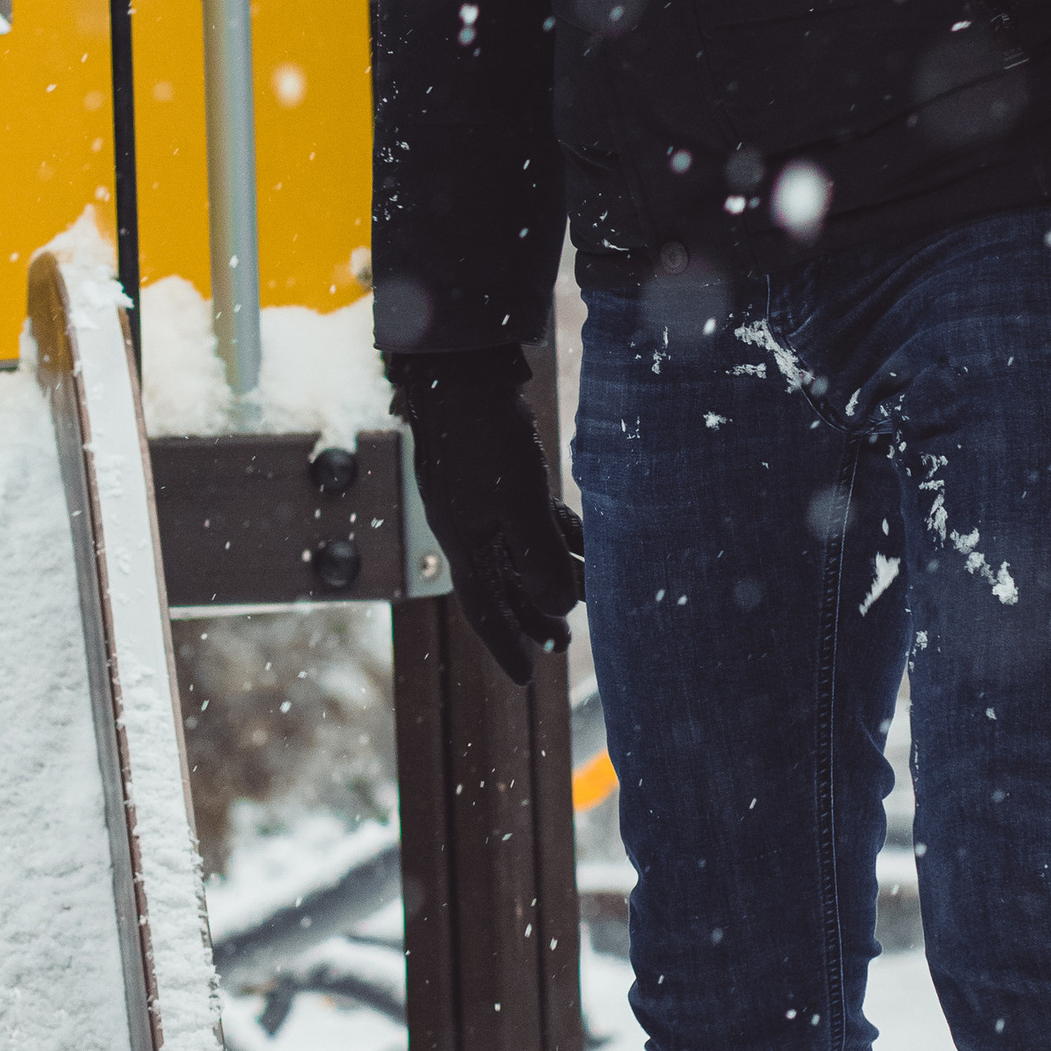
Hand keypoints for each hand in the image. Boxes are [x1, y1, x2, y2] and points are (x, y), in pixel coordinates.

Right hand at [389, 344, 584, 685]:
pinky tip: (587, 540)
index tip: (528, 679)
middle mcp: (471, 527)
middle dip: (532, 616)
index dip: (507, 645)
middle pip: (502, 586)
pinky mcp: (502, 473)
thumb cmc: (483, 436)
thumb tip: (558, 607)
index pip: (484, 608)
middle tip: (564, 644)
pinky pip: (533, 519)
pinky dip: (560, 535)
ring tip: (589, 594)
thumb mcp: (517, 502)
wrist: (461, 371)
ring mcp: (485, 500)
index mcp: (465, 542)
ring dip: (553, 575)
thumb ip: (538, 557)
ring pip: (521, 553)